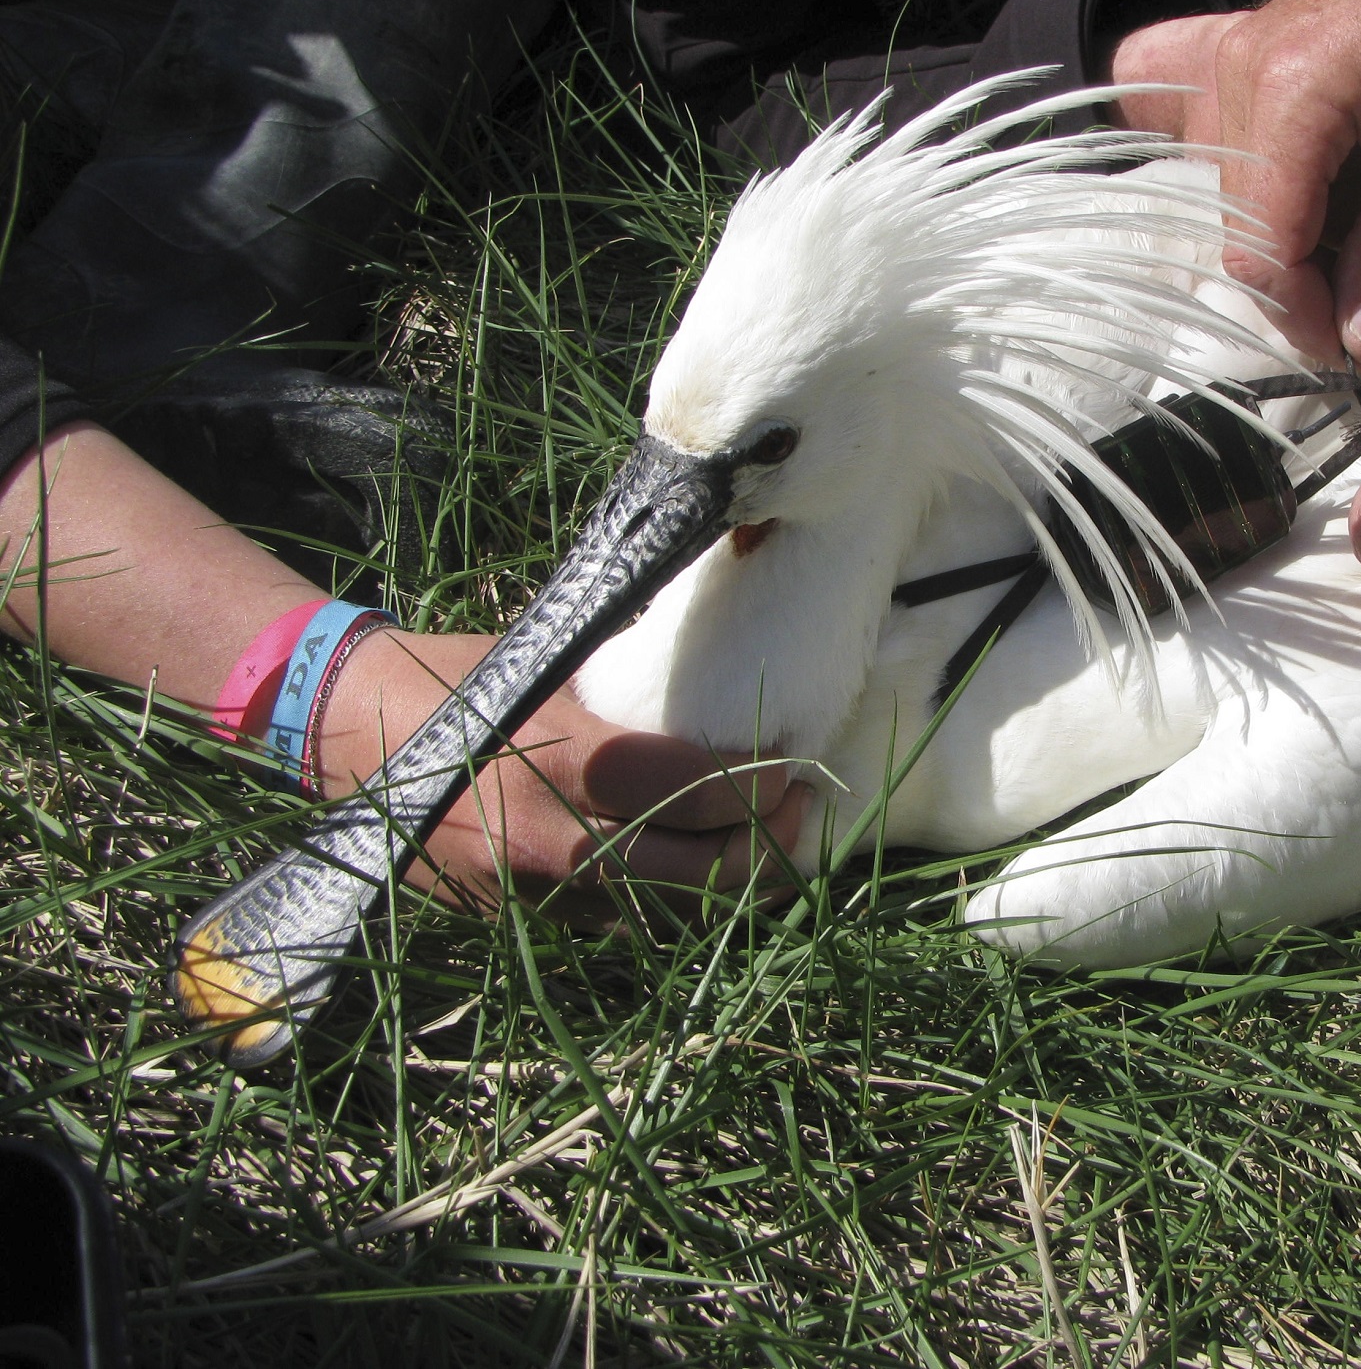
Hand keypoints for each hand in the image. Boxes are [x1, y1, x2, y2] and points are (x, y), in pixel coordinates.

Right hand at [318, 629, 806, 925]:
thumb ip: (630, 681)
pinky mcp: (518, 921)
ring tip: (771, 853)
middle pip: (702, 876)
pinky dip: (672, 909)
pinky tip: (703, 880)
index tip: (790, 766)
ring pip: (669, 917)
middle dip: (767, 850)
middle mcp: (554, 842)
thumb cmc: (451, 677)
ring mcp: (535, 894)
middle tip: (797, 814)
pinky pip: (619, 928)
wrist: (339, 735)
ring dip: (731, 892)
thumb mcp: (546, 657)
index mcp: (566, 762)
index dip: (761, 786)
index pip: (698, 793)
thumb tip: (727, 658)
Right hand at [1112, 0, 1360, 363]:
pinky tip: (1261, 189)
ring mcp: (1225, 56)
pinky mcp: (1228, 48)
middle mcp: (1237, 73)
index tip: (1358, 347)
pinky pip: (1178, 116)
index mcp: (1296, 93)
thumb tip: (1358, 339)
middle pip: (1236, 233)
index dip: (1308, 315)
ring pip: (1219, 199)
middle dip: (1304, 289)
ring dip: (1282, 244)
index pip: (1265, 250)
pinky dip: (1208, 165)